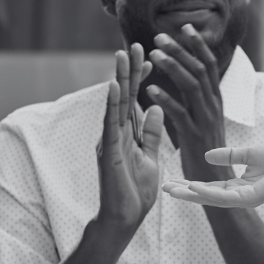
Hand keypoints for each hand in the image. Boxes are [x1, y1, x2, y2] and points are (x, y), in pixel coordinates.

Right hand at [95, 45, 166, 234]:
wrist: (124, 219)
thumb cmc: (134, 191)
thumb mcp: (150, 157)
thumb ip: (151, 134)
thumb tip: (156, 108)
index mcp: (128, 134)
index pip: (136, 101)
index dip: (143, 79)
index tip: (151, 57)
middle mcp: (116, 133)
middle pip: (124, 96)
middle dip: (130, 70)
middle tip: (135, 44)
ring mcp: (110, 141)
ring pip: (115, 105)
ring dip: (118, 79)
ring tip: (120, 55)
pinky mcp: (107, 153)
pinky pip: (109, 126)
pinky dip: (110, 106)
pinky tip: (112, 87)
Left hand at [143, 24, 226, 180]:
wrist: (216, 182)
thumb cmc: (205, 151)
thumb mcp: (203, 119)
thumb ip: (195, 98)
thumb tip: (185, 76)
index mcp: (214, 100)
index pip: (209, 65)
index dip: (198, 45)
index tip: (185, 26)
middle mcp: (213, 106)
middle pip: (200, 69)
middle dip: (181, 50)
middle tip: (160, 35)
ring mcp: (205, 120)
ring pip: (191, 86)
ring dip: (173, 67)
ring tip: (154, 54)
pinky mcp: (194, 137)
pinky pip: (179, 114)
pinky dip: (165, 100)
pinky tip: (150, 90)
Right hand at [162, 145, 263, 208]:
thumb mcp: (248, 154)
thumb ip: (228, 155)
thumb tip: (207, 156)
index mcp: (236, 186)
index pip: (207, 187)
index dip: (189, 185)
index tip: (171, 181)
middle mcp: (237, 195)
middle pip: (205, 196)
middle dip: (185, 193)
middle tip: (164, 188)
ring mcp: (243, 199)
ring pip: (211, 199)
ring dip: (192, 195)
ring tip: (173, 190)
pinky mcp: (250, 199)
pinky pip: (225, 197)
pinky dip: (209, 192)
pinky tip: (195, 187)